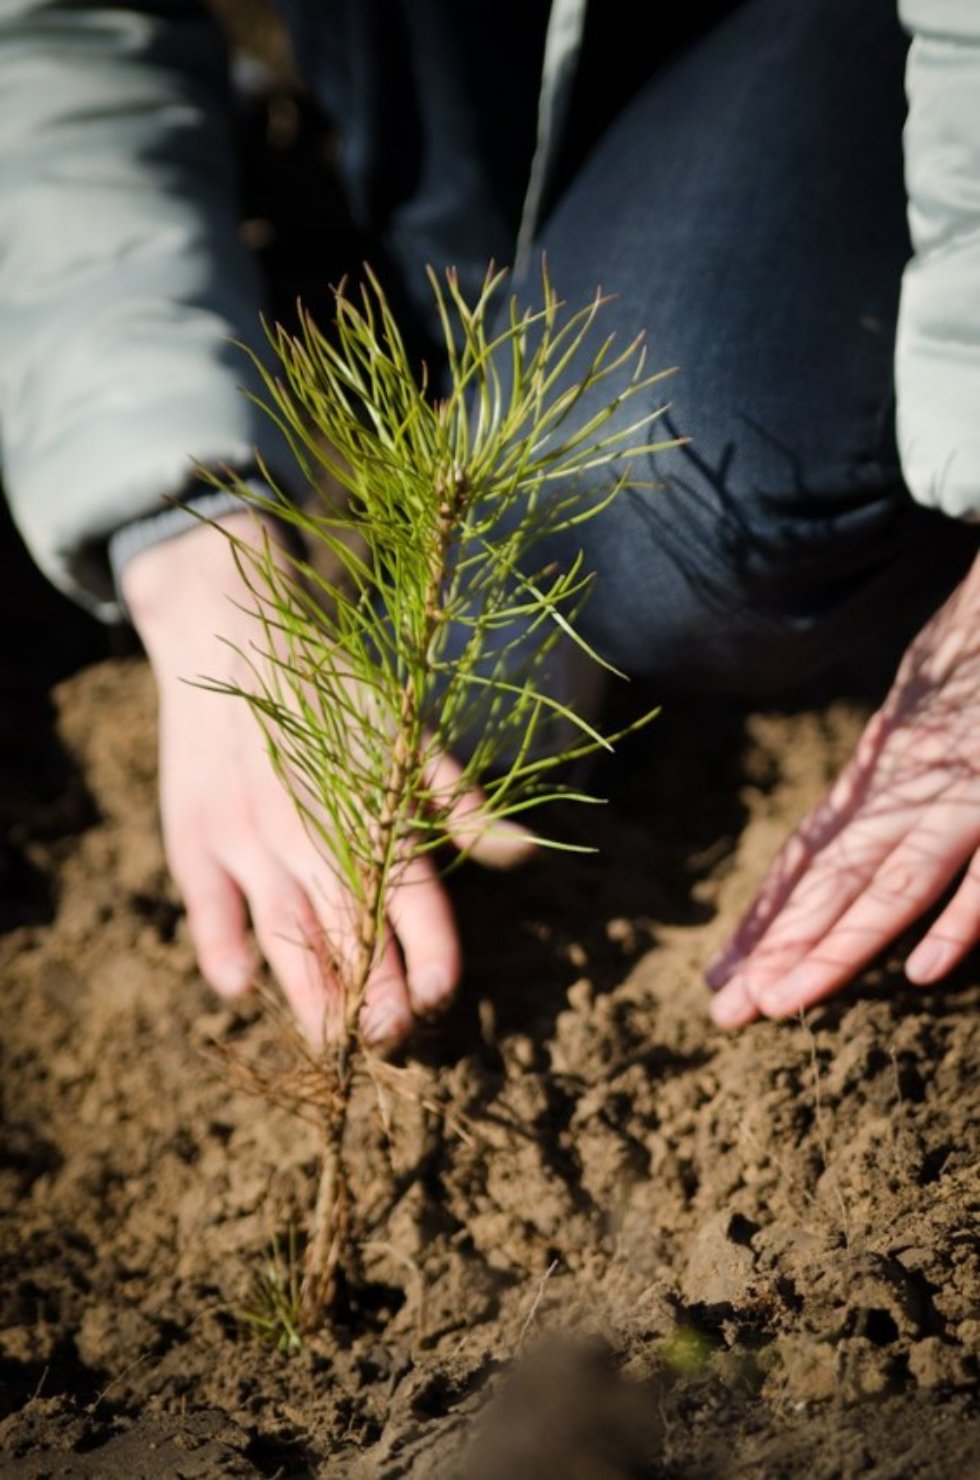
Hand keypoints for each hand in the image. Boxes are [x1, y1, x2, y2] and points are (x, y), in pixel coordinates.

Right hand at [123, 512, 531, 1046]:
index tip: (440, 999)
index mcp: (370, 804)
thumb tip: (528, 854)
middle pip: (348, 929)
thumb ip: (459, 800)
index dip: (428, 953)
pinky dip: (219, 945)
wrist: (229, 628)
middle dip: (371, 994)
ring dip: (306, 991)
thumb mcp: (404, 730)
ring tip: (329, 1043)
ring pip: (282, 931)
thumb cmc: (331, 686)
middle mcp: (309, 828)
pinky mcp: (194, 833)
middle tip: (390, 1044)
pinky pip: (206, 903)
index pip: (411, 896)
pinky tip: (238, 988)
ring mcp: (246, 834)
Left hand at [707, 550, 979, 1027]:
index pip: (815, 857)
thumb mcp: (924, 714)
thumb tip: (858, 827)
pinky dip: (963, 914)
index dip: (771, 918)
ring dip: (841, 946)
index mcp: (889, 769)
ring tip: (785, 1003)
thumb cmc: (979, 647)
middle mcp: (914, 783)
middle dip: (783, 948)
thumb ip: (897, 769)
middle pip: (837, 879)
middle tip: (725, 1014)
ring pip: (896, 879)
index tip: (724, 976)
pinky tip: (924, 971)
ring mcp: (966, 786)